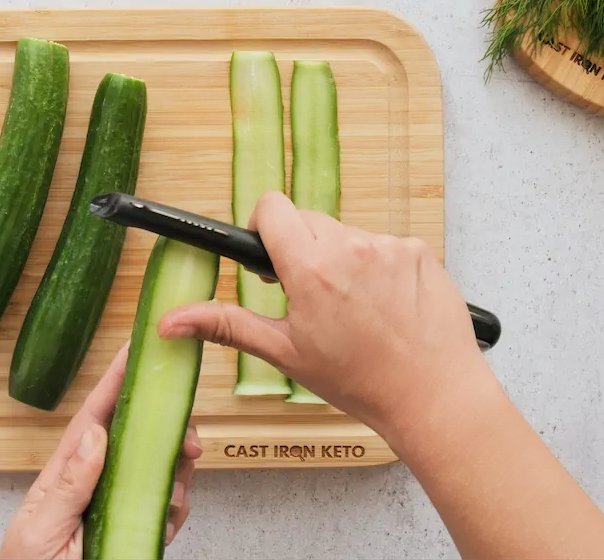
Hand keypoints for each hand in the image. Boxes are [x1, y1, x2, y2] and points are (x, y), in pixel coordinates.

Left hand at [0, 343, 202, 559]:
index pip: (94, 417)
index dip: (116, 381)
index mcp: (66, 474)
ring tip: (176, 488)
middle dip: (166, 429)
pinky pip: (166, 506)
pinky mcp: (134, 528)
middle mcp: (94, 482)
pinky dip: (177, 506)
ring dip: (176, 471)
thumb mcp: (40, 531)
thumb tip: (95, 434)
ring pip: (159, 468)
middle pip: (137, 435)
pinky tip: (170, 514)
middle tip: (187, 442)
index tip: (137, 349)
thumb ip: (68, 486)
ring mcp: (116, 504)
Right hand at [158, 191, 492, 443]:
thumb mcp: (284, 353)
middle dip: (302, 249)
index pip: (271, 208)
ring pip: (347, 234)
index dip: (263, 228)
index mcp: (311, 269)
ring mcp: (390, 246)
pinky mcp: (420, 251)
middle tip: (309, 295)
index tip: (268, 255)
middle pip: (308, 220)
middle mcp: (351, 247)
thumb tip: (170, 321)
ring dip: (341, 260)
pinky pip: (384, 245)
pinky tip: (385, 305)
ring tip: (354, 308)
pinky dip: (378, 268)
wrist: (432, 396)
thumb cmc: (360, 380)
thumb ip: (224, 325)